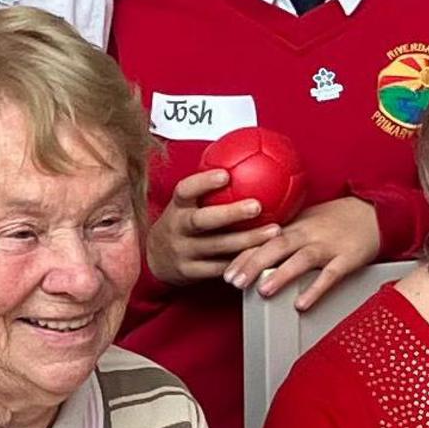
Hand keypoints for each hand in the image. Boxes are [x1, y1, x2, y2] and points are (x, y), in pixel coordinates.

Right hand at [145, 168, 274, 287]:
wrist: (154, 259)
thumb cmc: (182, 223)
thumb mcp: (186, 204)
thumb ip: (208, 187)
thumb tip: (244, 154)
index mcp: (177, 207)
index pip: (185, 191)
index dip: (203, 182)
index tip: (225, 174)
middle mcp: (177, 229)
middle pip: (202, 221)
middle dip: (230, 213)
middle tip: (257, 205)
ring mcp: (183, 252)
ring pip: (217, 247)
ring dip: (247, 239)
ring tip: (274, 231)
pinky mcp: (190, 273)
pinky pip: (220, 268)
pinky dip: (243, 261)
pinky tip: (266, 255)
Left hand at [233, 195, 382, 307]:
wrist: (376, 211)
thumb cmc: (337, 218)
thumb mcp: (306, 220)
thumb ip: (281, 234)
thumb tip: (250, 250)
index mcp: (295, 225)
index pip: (262, 239)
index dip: (242, 255)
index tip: (225, 272)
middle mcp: (309, 233)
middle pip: (276, 245)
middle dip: (253, 264)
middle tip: (234, 282)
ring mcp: (329, 245)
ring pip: (301, 259)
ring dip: (280, 274)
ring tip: (263, 290)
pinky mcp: (348, 258)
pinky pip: (331, 275)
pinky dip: (315, 289)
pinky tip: (302, 303)